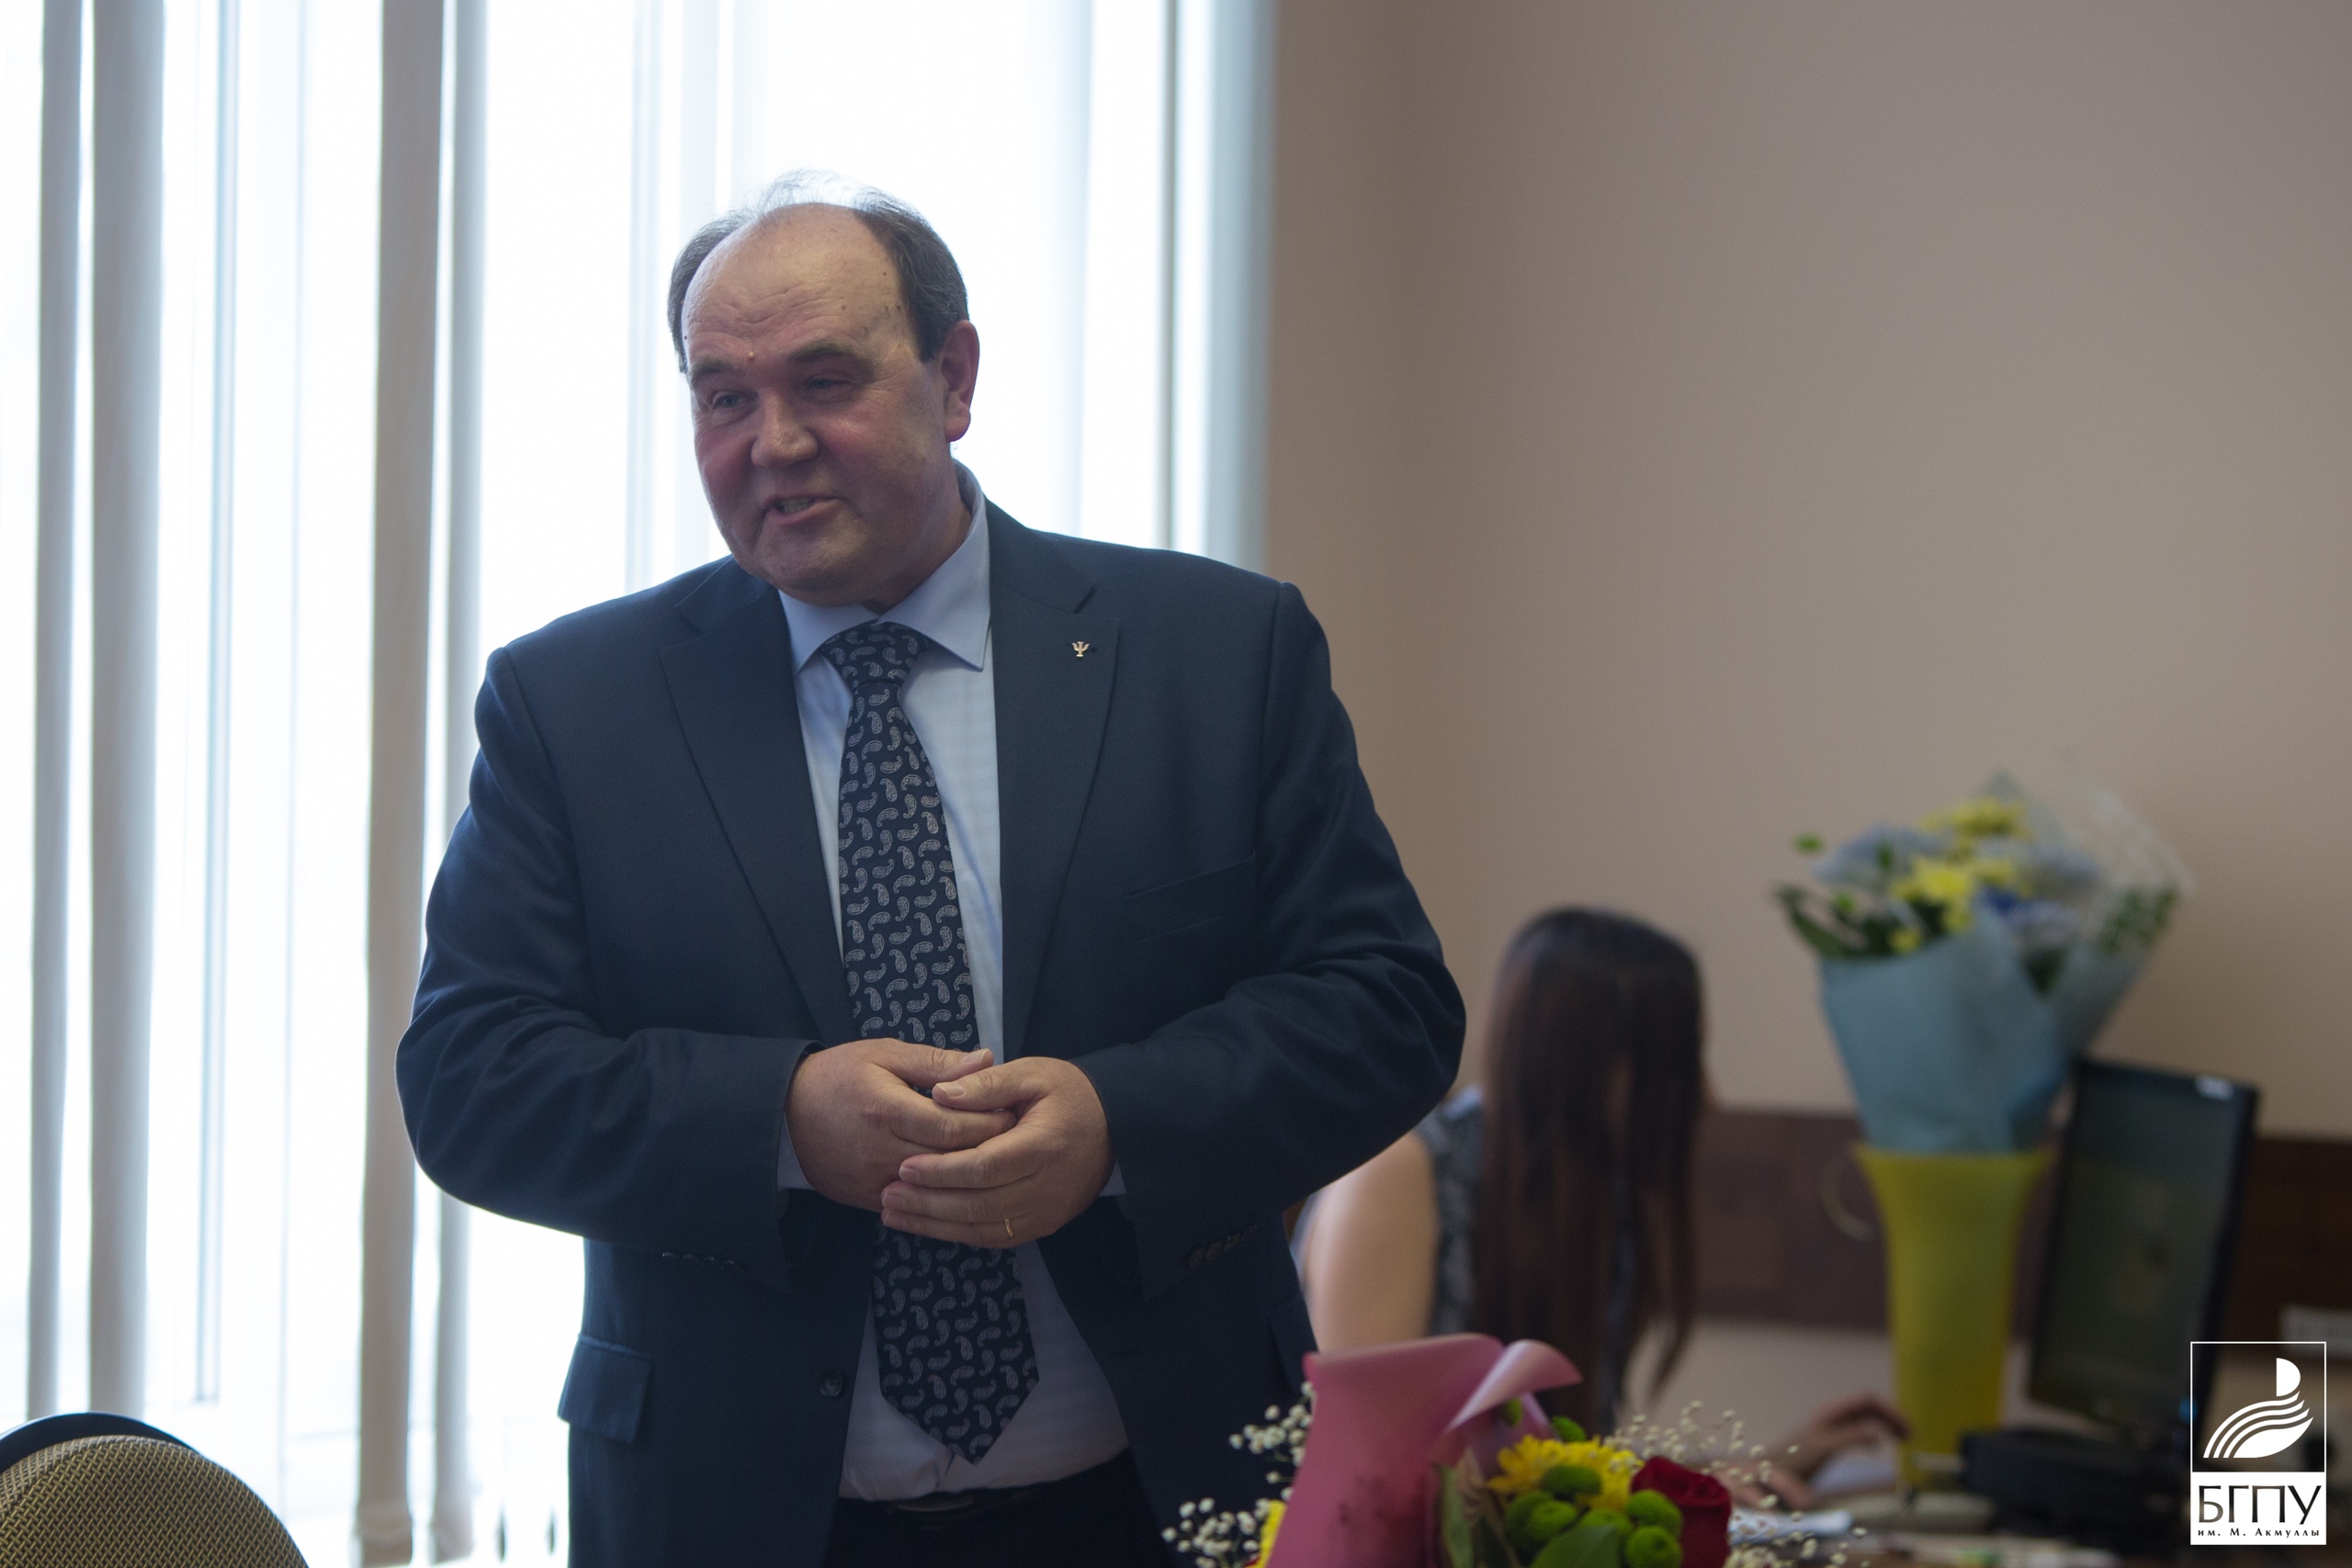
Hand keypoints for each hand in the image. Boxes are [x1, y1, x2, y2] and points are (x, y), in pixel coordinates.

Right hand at [785, 1041, 1014, 1210]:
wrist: (784, 1114)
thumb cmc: (838, 1075)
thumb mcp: (884, 1054)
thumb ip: (937, 1062)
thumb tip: (987, 1060)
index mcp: (888, 1109)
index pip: (954, 1126)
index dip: (990, 1122)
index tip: (1014, 1114)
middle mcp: (882, 1151)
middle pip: (951, 1160)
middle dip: (989, 1149)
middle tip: (1017, 1138)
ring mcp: (874, 1181)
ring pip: (937, 1188)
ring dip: (968, 1175)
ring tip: (997, 1159)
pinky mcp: (868, 1199)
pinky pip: (916, 1203)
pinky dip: (942, 1193)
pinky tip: (963, 1180)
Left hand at [879, 1057, 1113, 1248]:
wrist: (1115, 1124)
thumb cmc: (1068, 1092)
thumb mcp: (1032, 1073)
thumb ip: (987, 1083)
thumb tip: (941, 1094)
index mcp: (1042, 1145)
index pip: (984, 1167)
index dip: (941, 1171)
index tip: (904, 1167)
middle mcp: (1047, 1187)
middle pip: (979, 1205)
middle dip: (928, 1204)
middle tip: (888, 1196)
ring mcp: (1047, 1211)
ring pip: (984, 1228)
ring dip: (936, 1226)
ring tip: (895, 1215)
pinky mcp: (1045, 1224)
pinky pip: (997, 1237)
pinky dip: (959, 1234)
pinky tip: (929, 1225)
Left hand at [1745, 1391, 1907, 1507]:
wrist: (1769, 1471)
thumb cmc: (1795, 1458)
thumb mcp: (1826, 1447)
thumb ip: (1852, 1437)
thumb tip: (1879, 1430)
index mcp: (1833, 1412)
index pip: (1868, 1399)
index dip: (1890, 1412)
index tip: (1908, 1431)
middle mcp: (1832, 1415)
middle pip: (1869, 1406)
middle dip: (1891, 1416)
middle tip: (1910, 1436)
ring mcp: (1829, 1426)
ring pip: (1863, 1417)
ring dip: (1884, 1424)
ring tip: (1901, 1439)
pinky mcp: (1827, 1440)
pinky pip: (1855, 1429)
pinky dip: (1871, 1433)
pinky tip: (1876, 1446)